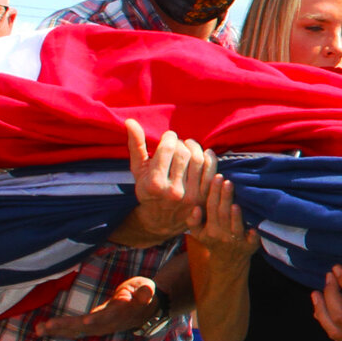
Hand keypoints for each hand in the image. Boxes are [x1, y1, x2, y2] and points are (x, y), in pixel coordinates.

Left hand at [35, 274, 159, 339]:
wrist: (145, 309)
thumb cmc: (144, 294)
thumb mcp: (147, 288)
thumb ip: (145, 292)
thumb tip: (145, 293)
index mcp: (121, 313)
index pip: (108, 317)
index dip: (98, 319)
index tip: (86, 321)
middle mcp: (108, 323)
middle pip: (85, 327)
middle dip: (66, 326)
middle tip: (47, 325)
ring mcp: (99, 326)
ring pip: (76, 330)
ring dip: (58, 330)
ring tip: (39, 329)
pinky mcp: (92, 326)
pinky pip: (73, 330)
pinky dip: (58, 330)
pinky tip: (42, 329)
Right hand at [123, 119, 213, 244]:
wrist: (162, 219)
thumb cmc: (148, 190)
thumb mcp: (138, 170)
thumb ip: (136, 146)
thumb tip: (130, 121)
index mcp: (154, 184)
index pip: (167, 148)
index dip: (169, 137)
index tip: (168, 137)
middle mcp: (173, 191)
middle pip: (183, 153)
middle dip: (181, 143)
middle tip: (178, 143)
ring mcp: (190, 196)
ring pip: (199, 159)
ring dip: (195, 147)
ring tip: (189, 146)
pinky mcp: (203, 197)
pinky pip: (211, 170)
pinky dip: (209, 157)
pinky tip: (204, 153)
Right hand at [184, 174, 256, 266]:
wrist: (228, 262)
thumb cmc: (213, 240)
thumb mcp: (198, 233)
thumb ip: (193, 221)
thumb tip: (195, 208)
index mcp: (210, 229)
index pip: (211, 207)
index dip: (214, 192)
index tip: (217, 178)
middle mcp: (222, 235)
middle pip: (223, 213)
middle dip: (225, 197)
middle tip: (227, 182)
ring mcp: (237, 241)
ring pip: (236, 226)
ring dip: (235, 216)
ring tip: (235, 202)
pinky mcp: (250, 246)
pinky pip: (252, 240)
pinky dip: (253, 235)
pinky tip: (253, 229)